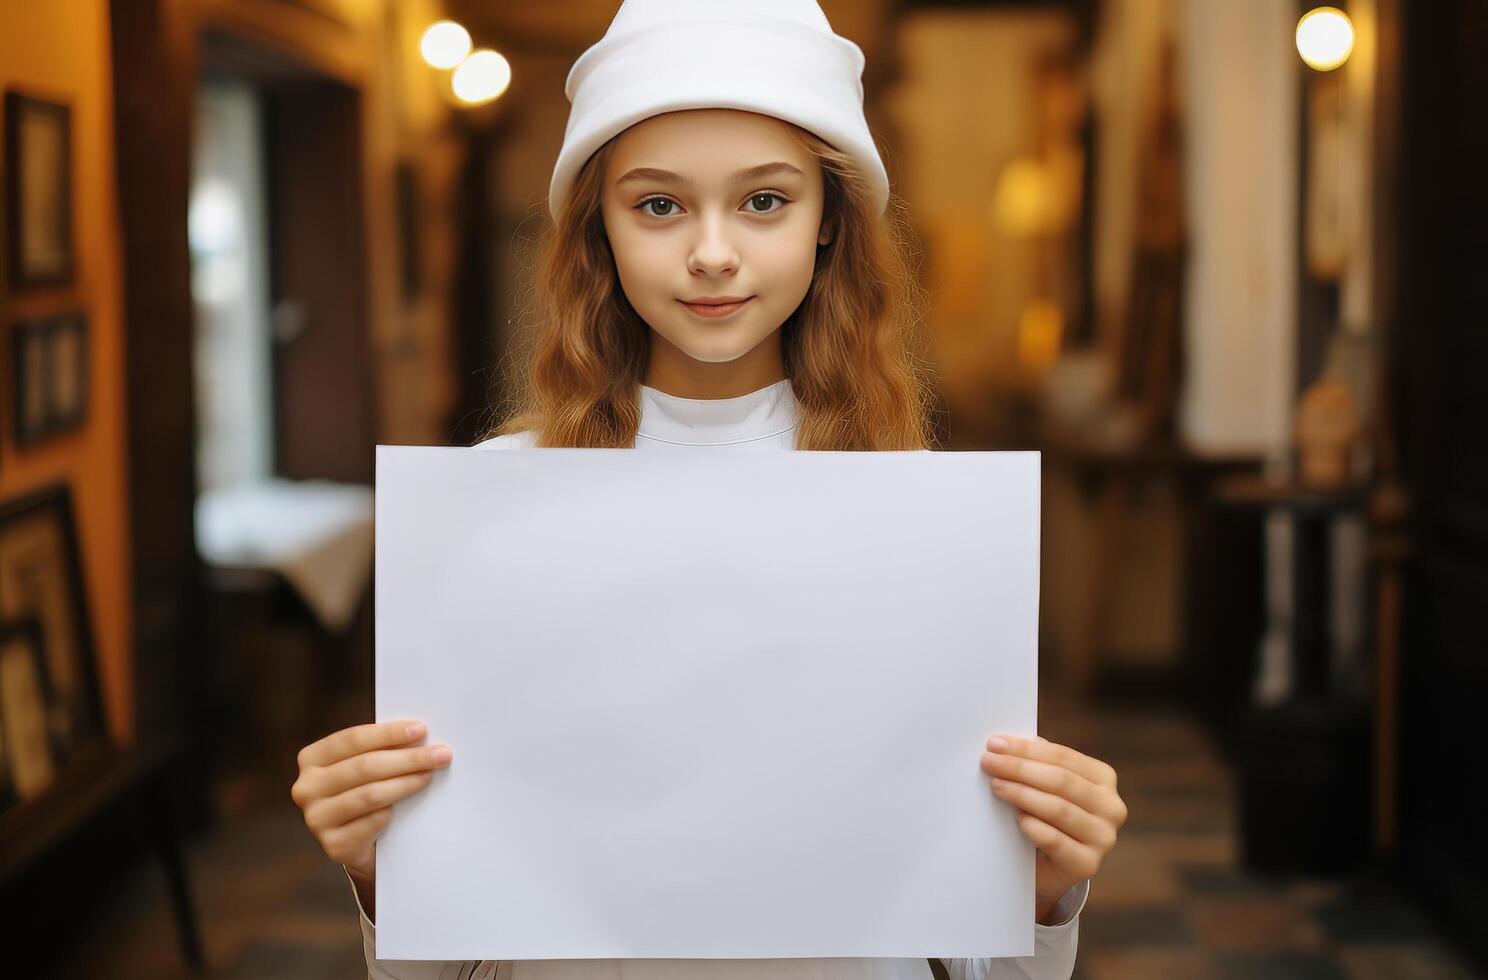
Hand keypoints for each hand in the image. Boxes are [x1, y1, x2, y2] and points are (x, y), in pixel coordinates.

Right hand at [290, 720, 453, 881]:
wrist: (359, 843)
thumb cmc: (365, 791)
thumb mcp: (365, 766)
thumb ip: (381, 749)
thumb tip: (419, 735)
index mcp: (312, 759)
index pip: (352, 739)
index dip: (388, 733)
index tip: (421, 730)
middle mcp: (306, 788)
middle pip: (364, 766)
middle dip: (407, 758)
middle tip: (440, 755)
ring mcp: (316, 819)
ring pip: (370, 795)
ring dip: (406, 783)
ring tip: (430, 775)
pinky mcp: (333, 845)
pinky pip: (372, 822)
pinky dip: (394, 812)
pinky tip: (409, 807)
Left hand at [980, 734, 1126, 923]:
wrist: (1048, 868)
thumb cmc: (1045, 817)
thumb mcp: (1045, 786)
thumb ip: (1036, 764)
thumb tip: (1005, 743)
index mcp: (1103, 779)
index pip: (1063, 756)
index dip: (1027, 748)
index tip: (995, 744)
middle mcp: (1111, 807)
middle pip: (1061, 780)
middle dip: (1020, 768)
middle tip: (989, 763)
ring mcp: (1103, 837)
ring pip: (1059, 809)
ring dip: (1022, 794)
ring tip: (997, 786)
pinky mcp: (1087, 864)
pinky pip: (1057, 841)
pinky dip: (1034, 827)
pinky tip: (1017, 818)